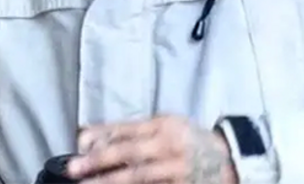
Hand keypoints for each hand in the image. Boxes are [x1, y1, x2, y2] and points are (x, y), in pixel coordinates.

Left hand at [65, 115, 237, 183]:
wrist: (229, 160)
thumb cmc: (190, 140)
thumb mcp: (167, 125)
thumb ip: (135, 130)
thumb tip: (96, 136)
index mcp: (165, 125)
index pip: (128, 129)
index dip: (102, 135)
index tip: (79, 142)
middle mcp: (170, 146)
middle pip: (129, 153)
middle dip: (99, 160)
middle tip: (74, 167)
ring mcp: (176, 170)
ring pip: (138, 177)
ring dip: (110, 181)